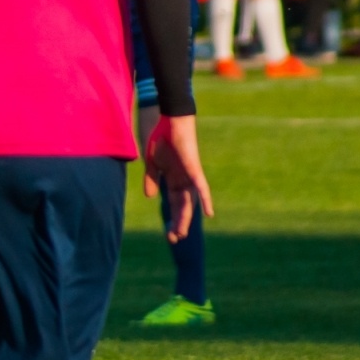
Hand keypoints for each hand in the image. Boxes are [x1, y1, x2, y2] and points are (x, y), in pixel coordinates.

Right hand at [143, 114, 212, 241]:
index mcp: (173, 179)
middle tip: (174, 239)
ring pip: (189, 201)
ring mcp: (189, 175)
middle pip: (182, 207)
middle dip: (178, 223)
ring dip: (186, 218)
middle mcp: (184, 180)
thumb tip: (151, 197)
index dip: (172, 218)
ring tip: (181, 233)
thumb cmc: (161, 138)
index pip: (174, 204)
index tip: (169, 234)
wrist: (170, 121)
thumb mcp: (152, 163)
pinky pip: (201, 187)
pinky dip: (205, 199)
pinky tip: (209, 213)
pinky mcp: (193, 169)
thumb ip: (152, 180)